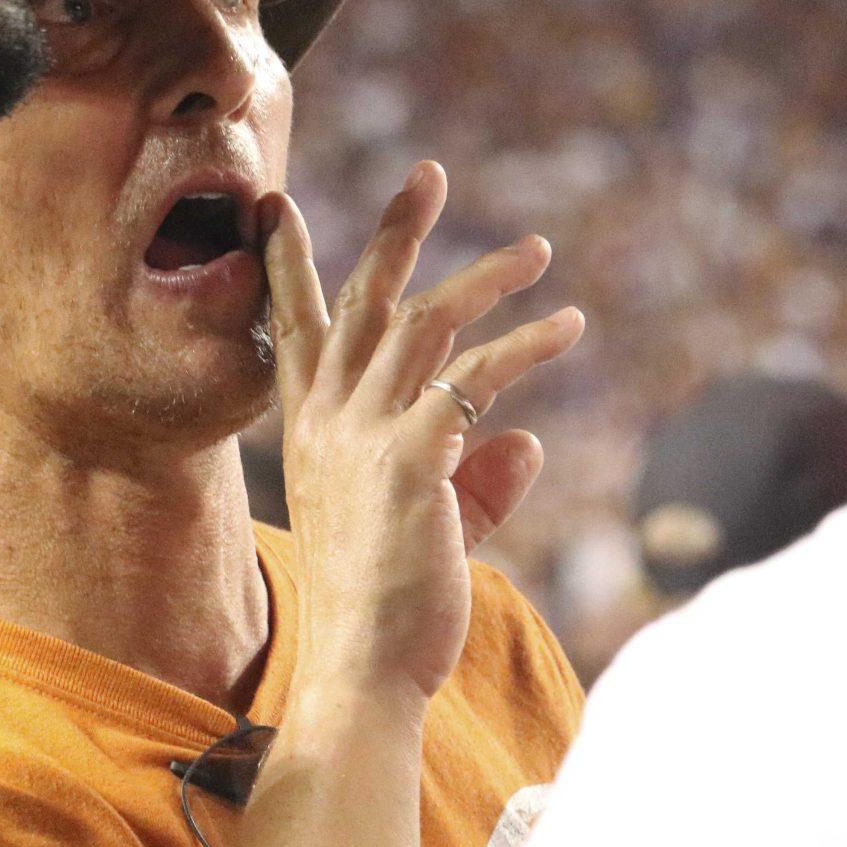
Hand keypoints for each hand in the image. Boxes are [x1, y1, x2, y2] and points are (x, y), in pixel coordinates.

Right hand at [260, 163, 585, 705]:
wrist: (361, 673)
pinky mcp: (413, 459)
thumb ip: (475, 479)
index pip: (295, 327)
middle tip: (428, 173)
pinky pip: (478, 379)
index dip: (290, 263)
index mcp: (310, 431)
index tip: (278, 204)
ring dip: (488, 276)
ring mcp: (366, 435)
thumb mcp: (430, 527)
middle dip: (396, 231)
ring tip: (539, 248)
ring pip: (429, 323)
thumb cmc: (387, 610)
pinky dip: (528, 345)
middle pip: (362, 299)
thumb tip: (526, 439)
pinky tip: (568, 326)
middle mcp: (329, 420)